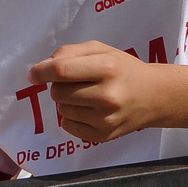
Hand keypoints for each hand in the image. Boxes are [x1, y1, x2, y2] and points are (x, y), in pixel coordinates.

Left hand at [28, 40, 161, 144]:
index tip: (33, 74)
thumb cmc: (123, 68)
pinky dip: (72, 118)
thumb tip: (40, 69)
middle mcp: (107, 96)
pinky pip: (68, 126)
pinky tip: (89, 110)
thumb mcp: (101, 50)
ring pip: (61, 110)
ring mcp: (106, 119)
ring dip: (66, 102)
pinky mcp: (103, 136)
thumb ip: (69, 53)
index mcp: (107, 68)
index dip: (41, 72)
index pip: (61, 71)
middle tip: (76, 82)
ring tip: (86, 96)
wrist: (154, 96)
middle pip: (58, 92)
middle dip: (59, 86)